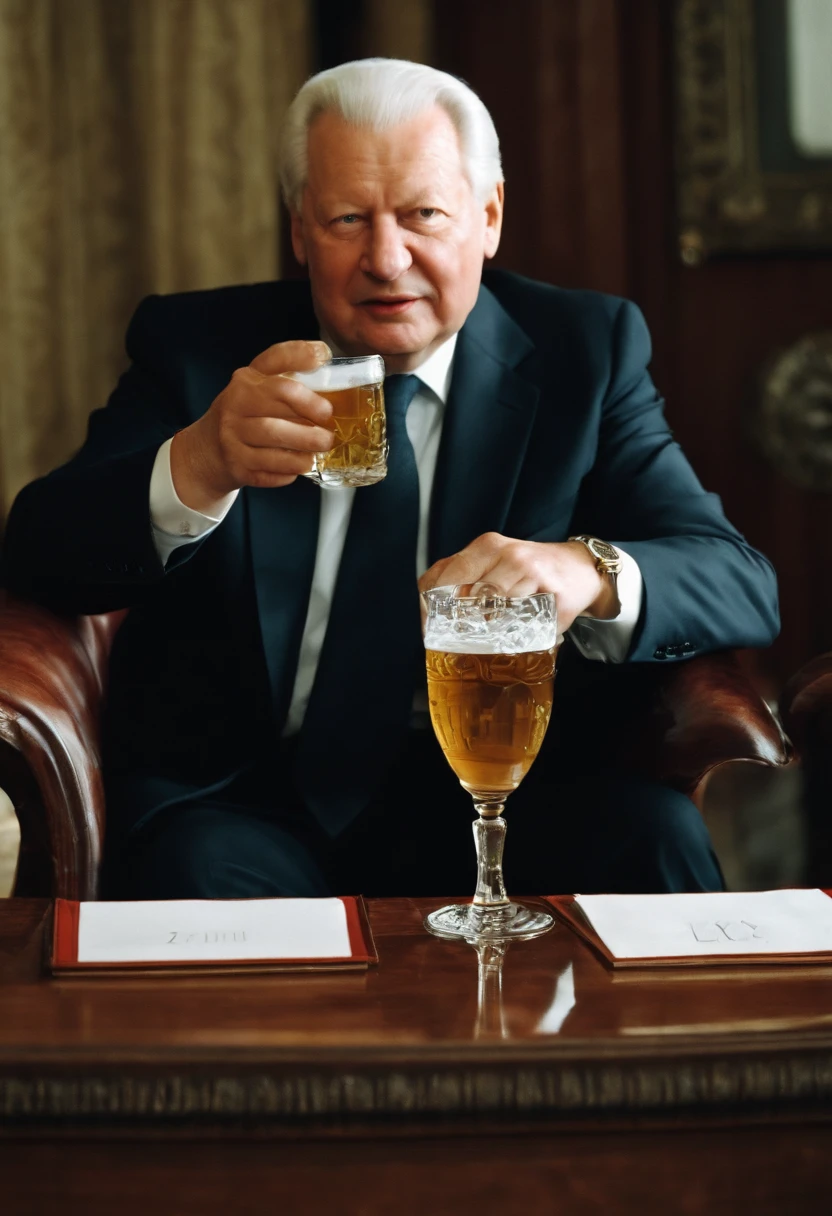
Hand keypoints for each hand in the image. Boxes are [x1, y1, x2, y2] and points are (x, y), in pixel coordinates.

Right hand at [170, 340, 335, 513]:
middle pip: (279, 396)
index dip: (301, 354)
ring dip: (305, 444)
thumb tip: (332, 373)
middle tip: (330, 425)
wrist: (207, 451)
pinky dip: (289, 470)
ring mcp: (232, 435)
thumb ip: (288, 380)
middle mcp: (236, 402)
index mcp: (247, 380)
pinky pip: (269, 469)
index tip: (323, 356)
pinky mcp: (236, 465)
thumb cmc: (245, 418)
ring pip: (274, 436)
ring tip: (321, 448)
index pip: (275, 359)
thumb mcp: (259, 391)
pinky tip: (298, 467)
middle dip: (312, 410)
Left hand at [418, 533, 617, 632]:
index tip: (430, 630)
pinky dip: (515, 627)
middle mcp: (503, 552)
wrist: (579, 569)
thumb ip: (466, 581)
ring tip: (487, 634)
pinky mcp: (548, 588)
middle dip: (454, 619)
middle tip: (455, 638)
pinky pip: (521, 614)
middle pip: (463, 590)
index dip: (429, 607)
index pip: (442, 575)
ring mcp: (526, 568)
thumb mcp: (495, 565)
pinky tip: (517, 628)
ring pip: (491, 602)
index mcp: (484, 546)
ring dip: (485, 624)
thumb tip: (433, 617)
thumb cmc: (529, 572)